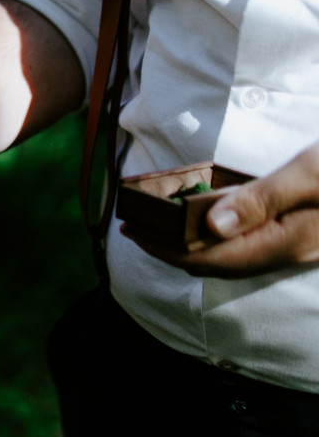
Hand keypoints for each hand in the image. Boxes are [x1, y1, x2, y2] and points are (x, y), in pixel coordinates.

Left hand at [121, 143, 318, 278]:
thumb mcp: (309, 174)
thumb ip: (260, 199)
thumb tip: (211, 226)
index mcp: (287, 241)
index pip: (212, 257)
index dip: (167, 248)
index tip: (135, 232)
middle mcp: (289, 251)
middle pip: (218, 262)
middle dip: (171, 249)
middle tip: (134, 229)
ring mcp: (297, 246)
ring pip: (233, 257)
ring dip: (191, 245)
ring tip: (158, 227)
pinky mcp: (302, 235)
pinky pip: (250, 245)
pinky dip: (217, 236)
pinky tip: (205, 221)